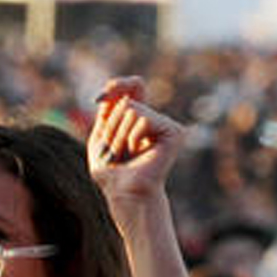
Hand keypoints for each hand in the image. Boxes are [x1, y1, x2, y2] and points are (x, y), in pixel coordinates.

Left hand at [88, 78, 184, 204]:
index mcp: (140, 118)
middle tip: (117, 152)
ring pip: (132, 110)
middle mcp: (155, 119)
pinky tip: (139, 152)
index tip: (102, 95)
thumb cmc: (111, 170)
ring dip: (119, 135)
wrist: (124, 192)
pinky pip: (142, 119)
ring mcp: (166, 125)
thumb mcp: (102, 133)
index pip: (133, 86)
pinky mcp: (174, 132)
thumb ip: (108, 106)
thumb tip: (115, 84)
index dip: (119, 85)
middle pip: (125, 101)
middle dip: (112, 126)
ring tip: (126, 154)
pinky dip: (131, 137)